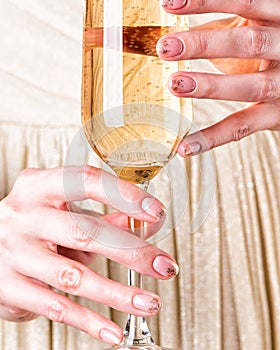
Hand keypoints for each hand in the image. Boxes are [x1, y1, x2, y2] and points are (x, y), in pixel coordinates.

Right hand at [0, 166, 177, 345]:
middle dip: (131, 252)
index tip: (155, 211)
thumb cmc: (34, 224)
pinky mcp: (10, 288)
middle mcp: (24, 215)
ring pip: (73, 276)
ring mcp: (14, 252)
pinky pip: (56, 307)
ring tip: (149, 303)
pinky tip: (114, 330)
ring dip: (117, 293)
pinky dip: (89, 321)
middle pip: (85, 232)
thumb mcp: (64, 211)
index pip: (86, 181)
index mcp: (39, 186)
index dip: (124, 195)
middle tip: (163, 265)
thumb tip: (146, 224)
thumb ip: (104, 216)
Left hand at [157, 1, 279, 154]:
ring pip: (250, 86)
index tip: (169, 4)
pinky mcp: (278, 115)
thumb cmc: (275, 46)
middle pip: (248, 43)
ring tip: (175, 84)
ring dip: (209, 86)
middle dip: (204, 44)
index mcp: (279, 18)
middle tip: (165, 47)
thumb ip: (226, 23)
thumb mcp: (258, 26)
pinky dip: (213, 137)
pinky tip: (185, 146)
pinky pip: (243, 127)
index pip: (246, 2)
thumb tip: (179, 13)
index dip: (207, 2)